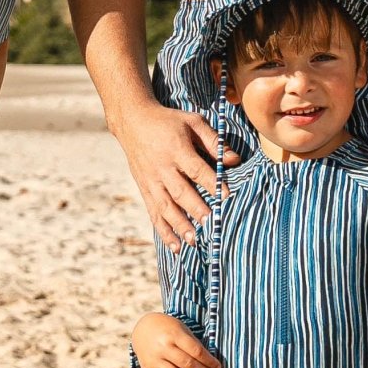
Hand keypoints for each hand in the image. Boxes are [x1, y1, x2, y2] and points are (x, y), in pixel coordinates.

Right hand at [118, 101, 238, 252]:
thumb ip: (213, 141)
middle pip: (180, 191)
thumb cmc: (169, 122)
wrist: (132, 121)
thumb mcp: (192, 122)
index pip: (195, 169)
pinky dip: (164, 231)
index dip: (210, 183)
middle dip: (196, 208)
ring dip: (180, 225)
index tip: (226, 196)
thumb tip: (235, 160)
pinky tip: (175, 246)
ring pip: (166, 206)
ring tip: (193, 241)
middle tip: (210, 223)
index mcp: (176, 148)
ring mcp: (151, 181)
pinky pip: (154, 213)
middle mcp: (162, 167)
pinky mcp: (144, 189)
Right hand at [131, 313, 220, 367]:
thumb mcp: (181, 328)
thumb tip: (209, 362)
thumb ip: (192, 344)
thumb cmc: (168, 328)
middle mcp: (163, 348)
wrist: (143, 326)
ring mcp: (154, 359)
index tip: (218, 367)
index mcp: (174, 335)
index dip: (208, 360)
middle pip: (186, 364)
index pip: (195, 350)